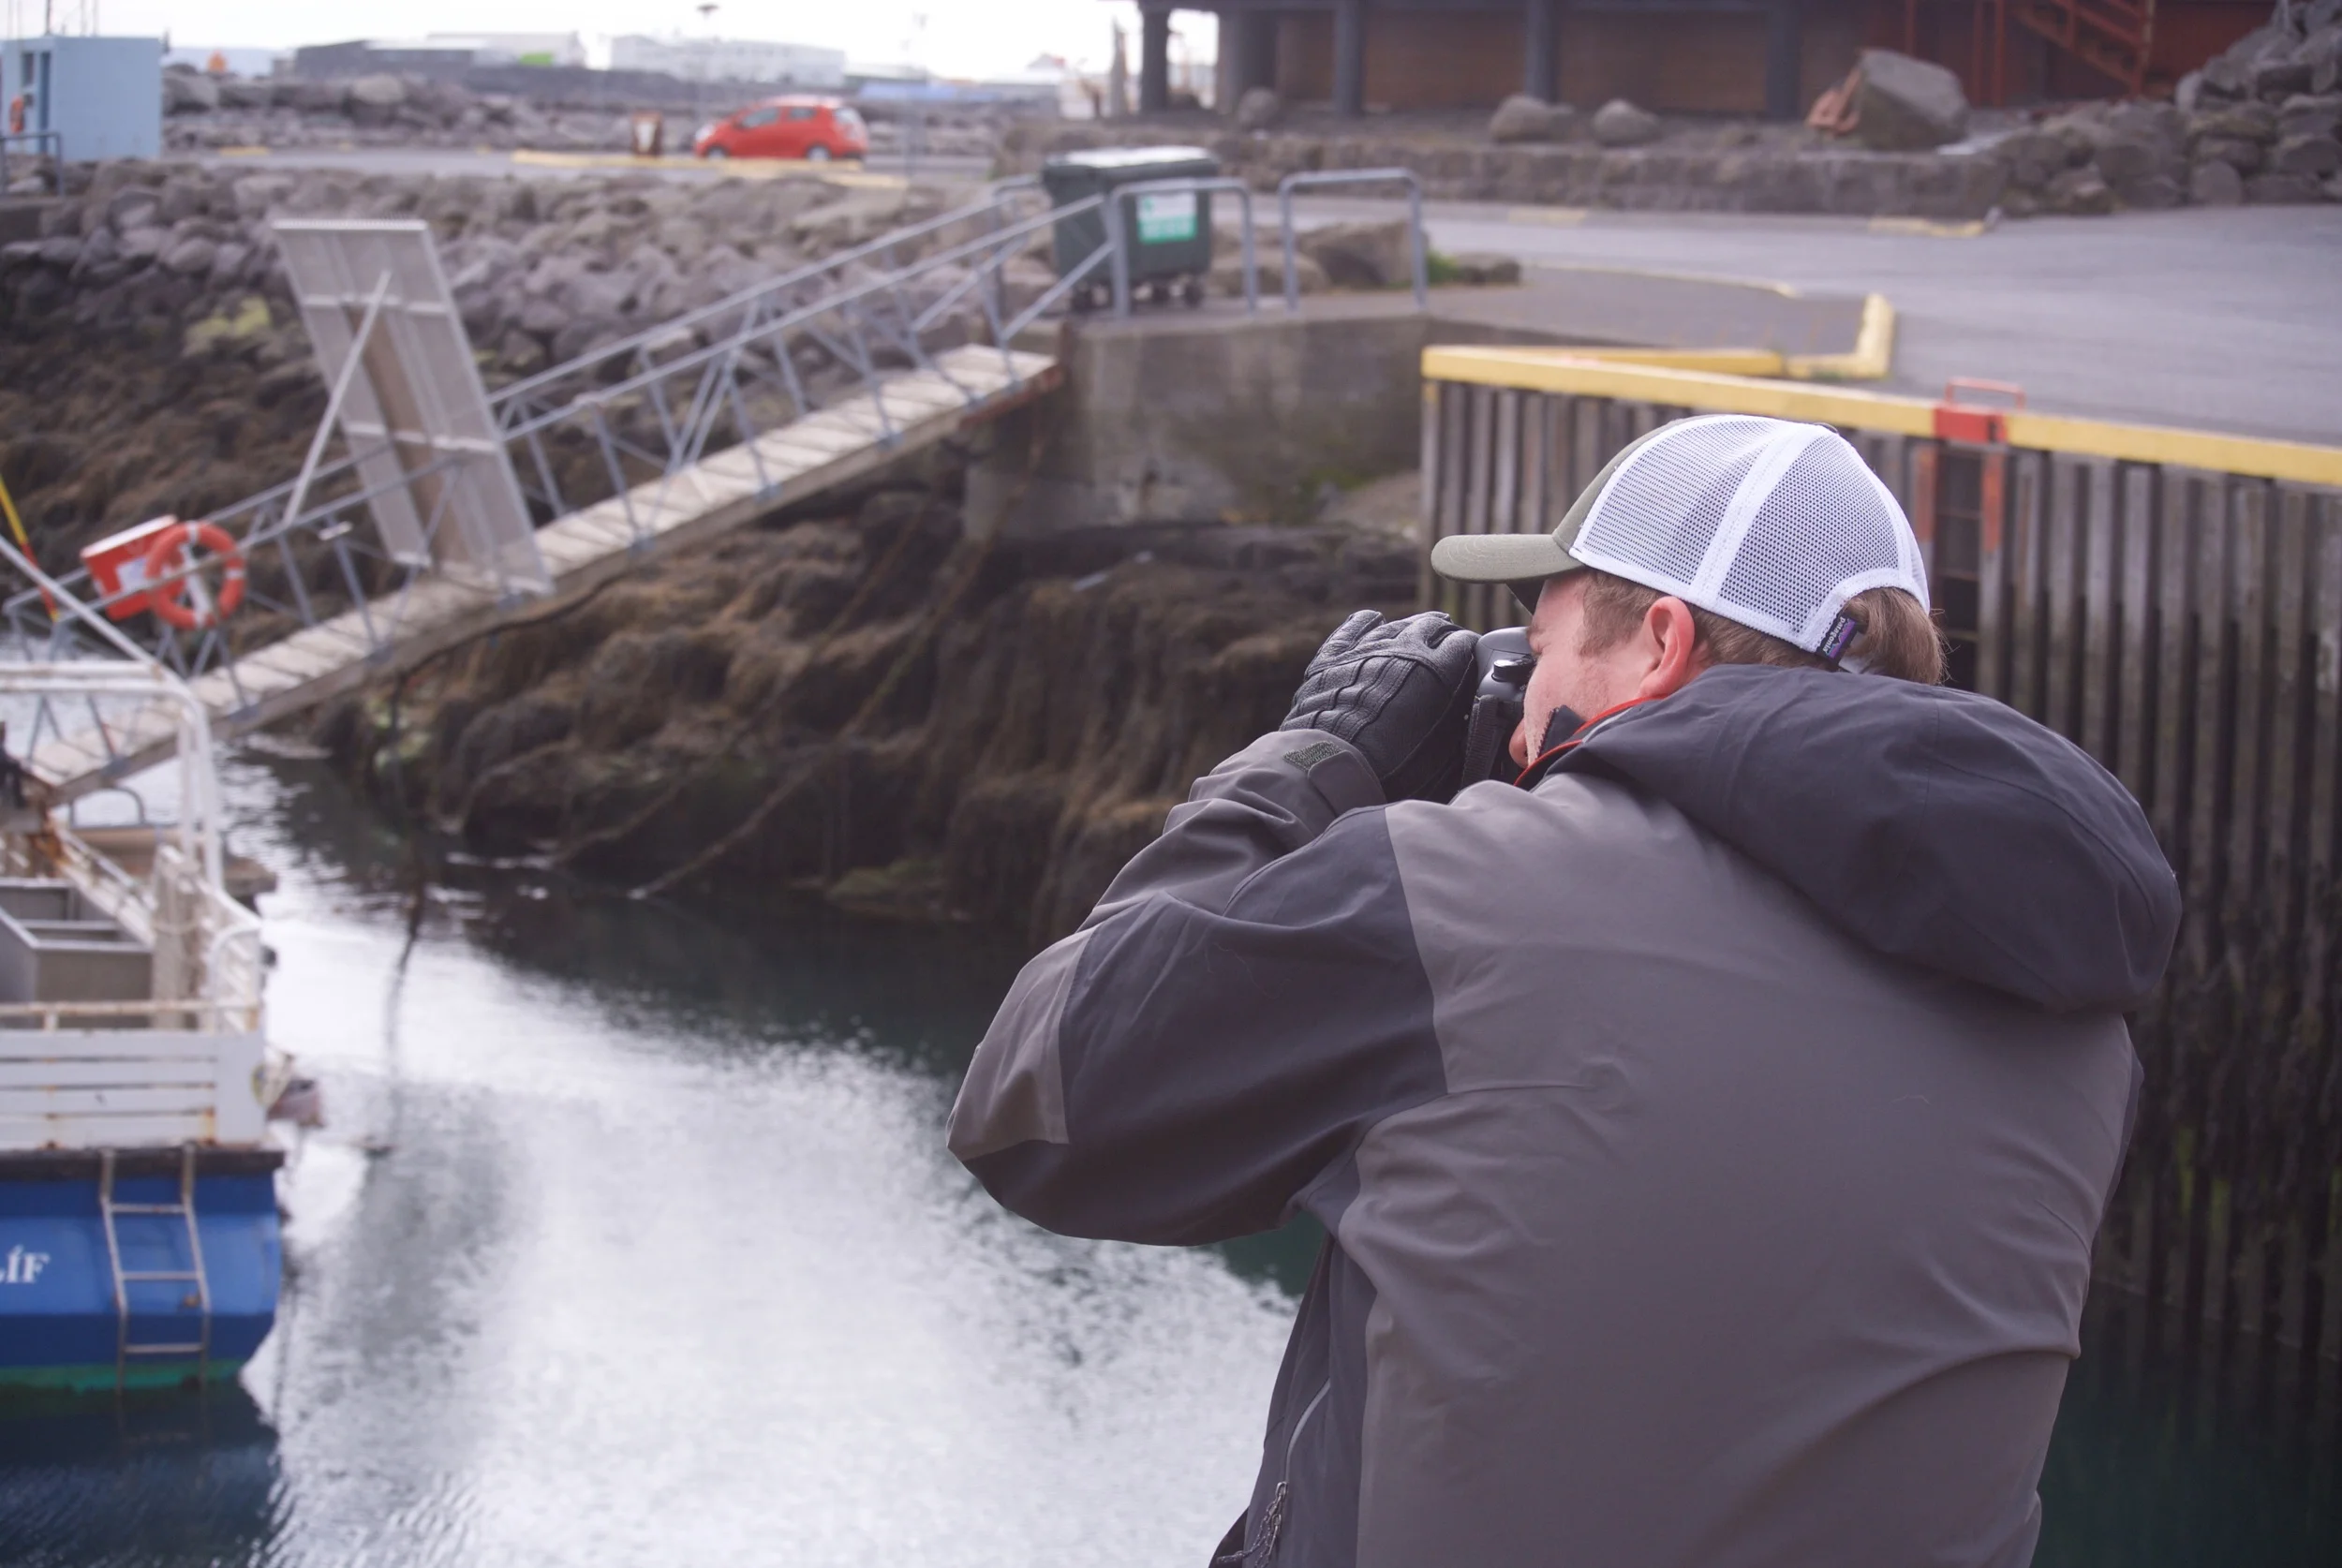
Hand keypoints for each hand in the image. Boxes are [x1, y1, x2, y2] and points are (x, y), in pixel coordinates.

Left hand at [1280, 610, 1480, 802]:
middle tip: (1449, 645)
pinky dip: (1369, 623)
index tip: (1473, 661)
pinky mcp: (1334, 655)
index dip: (1472, 652)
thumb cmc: (1396, 767)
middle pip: (1433, 625)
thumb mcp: (1445, 749)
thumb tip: (1471, 714)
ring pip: (1397, 624)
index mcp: (1439, 669)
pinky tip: (1376, 622)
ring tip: (1420, 634)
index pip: (1465, 643)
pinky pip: (1356, 626)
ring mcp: (1367, 647)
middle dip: (1445, 634)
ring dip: (1412, 628)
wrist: (1336, 764)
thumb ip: (1463, 722)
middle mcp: (1405, 647)